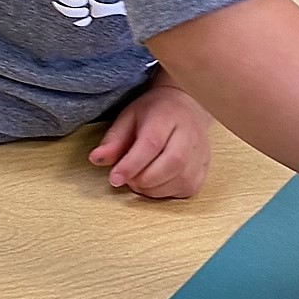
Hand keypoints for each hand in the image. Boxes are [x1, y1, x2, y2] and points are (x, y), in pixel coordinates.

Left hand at [89, 76, 211, 200]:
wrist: (187, 107)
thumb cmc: (155, 113)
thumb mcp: (128, 118)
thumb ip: (113, 140)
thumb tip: (96, 159)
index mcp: (167, 117)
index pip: (151, 144)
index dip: (131, 165)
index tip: (114, 178)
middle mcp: (189, 135)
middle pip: (170, 165)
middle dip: (142, 178)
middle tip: (128, 177)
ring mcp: (200, 154)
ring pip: (178, 181)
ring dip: (152, 188)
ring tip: (140, 177)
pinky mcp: (203, 171)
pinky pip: (184, 190)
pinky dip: (165, 192)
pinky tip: (157, 181)